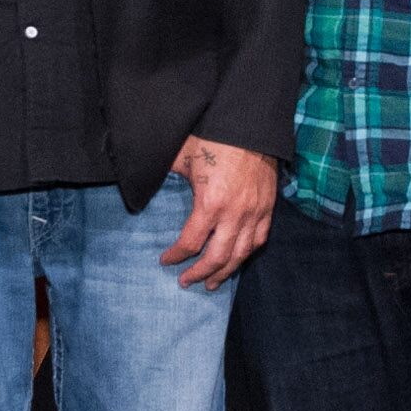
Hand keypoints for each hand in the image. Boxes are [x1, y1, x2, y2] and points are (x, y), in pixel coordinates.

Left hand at [157, 136, 275, 287]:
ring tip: (212, 284)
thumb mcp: (181, 156)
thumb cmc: (213, 139)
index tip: (165, 260)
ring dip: (224, 272)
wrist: (250, 126)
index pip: (191, 242)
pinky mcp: (268, 208)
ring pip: (240, 254)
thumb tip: (143, 186)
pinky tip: (237, 260)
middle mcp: (234, 214)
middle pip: (217, 258)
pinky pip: (259, 239)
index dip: (176, 255)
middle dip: (199, 274)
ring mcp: (254, 213)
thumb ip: (165, 176)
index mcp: (210, 204)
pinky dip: (246, 254)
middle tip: (186, 282)